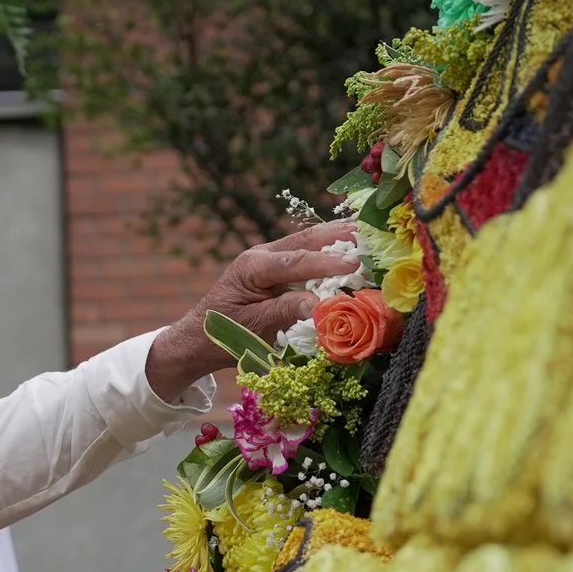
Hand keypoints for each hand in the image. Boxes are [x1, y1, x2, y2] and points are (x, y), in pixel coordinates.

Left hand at [146, 221, 362, 401]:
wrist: (199, 338)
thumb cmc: (223, 336)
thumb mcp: (254, 328)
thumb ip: (286, 312)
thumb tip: (321, 303)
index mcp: (252, 267)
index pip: (296, 260)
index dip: (327, 262)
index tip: (355, 265)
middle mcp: (261, 255)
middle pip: (306, 239)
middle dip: (340, 236)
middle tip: (373, 234)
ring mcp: (268, 258)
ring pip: (308, 241)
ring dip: (338, 237)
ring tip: (370, 232)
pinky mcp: (276, 267)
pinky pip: (306, 253)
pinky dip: (330, 249)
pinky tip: (352, 246)